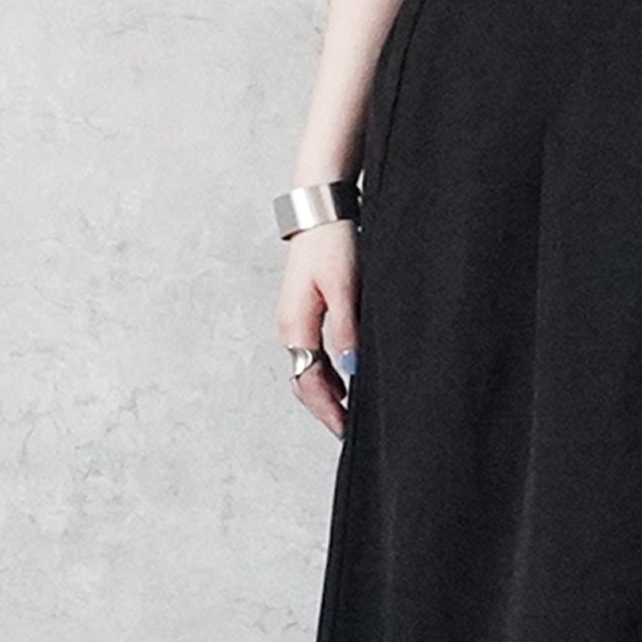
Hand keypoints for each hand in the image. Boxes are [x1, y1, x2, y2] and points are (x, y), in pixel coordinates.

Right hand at [276, 219, 359, 438]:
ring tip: (351, 413)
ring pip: (308, 369)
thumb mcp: (345, 288)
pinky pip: (312, 354)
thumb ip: (347, 330)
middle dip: (325, 409)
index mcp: (295, 325)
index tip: (345, 431)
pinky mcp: (304, 313)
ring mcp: (294, 321)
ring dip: (327, 393)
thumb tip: (352, 369)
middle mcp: (289, 327)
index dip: (328, 411)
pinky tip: (346, 382)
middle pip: (304, 382)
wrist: (321, 209)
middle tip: (349, 431)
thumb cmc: (333, 243)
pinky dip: (327, 374)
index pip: (308, 382)